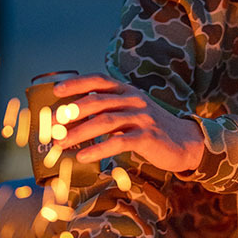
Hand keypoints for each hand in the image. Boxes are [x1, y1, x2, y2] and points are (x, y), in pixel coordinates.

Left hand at [53, 73, 203, 172]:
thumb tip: (74, 119)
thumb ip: (110, 110)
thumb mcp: (132, 112)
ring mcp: (142, 117)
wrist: (185, 142)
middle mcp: (134, 100)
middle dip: (71, 114)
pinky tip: (83, 156)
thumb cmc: (151, 129)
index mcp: (128, 91)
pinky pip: (118, 142)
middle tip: (53, 126)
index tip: (56, 91)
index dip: (77, 84)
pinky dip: (98, 149)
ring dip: (79, 133)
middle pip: (97, 101)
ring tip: (61, 144)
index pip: (99, 80)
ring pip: (104, 121)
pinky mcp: (147, 137)